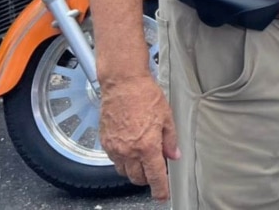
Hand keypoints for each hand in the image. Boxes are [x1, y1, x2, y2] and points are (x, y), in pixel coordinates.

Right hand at [99, 75, 179, 200]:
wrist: (123, 83)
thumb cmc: (146, 95)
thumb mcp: (166, 117)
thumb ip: (170, 140)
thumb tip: (174, 156)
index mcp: (147, 146)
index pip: (155, 176)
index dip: (160, 189)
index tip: (163, 195)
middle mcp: (129, 151)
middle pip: (137, 178)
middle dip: (148, 178)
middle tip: (156, 169)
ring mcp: (115, 148)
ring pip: (125, 172)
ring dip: (135, 170)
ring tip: (144, 157)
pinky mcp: (105, 142)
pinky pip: (114, 160)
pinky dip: (124, 160)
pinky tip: (131, 148)